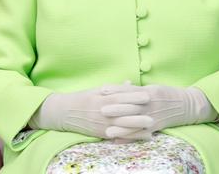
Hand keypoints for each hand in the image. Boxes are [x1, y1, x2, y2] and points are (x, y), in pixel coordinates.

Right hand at [29, 85, 152, 139]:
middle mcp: (103, 111)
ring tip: (151, 126)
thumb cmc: (83, 98)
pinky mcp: (102, 133)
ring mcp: (102, 123)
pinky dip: (130, 136)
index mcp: (102, 98)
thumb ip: (114, 88)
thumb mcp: (97, 90)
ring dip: (137, 127)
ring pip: (122, 126)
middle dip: (139, 113)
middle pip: (123, 112)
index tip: (147, 95)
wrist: (65, 112)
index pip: (120, 97)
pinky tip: (141, 136)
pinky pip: (118, 135)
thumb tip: (130, 83)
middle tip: (153, 113)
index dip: (134, 96)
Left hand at [103, 84, 215, 139]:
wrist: (185, 105)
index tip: (102, 90)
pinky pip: (141, 134)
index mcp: (147, 92)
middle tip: (101, 110)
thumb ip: (135, 89)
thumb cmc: (164, 94)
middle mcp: (149, 105)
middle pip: (130, 106)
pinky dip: (130, 138)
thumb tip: (119, 85)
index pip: (128, 90)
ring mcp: (152, 117)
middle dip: (116, 109)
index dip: (115, 90)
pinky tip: (120, 140)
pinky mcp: (155, 127)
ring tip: (108, 131)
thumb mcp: (151, 88)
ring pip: (135, 123)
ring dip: (121, 128)